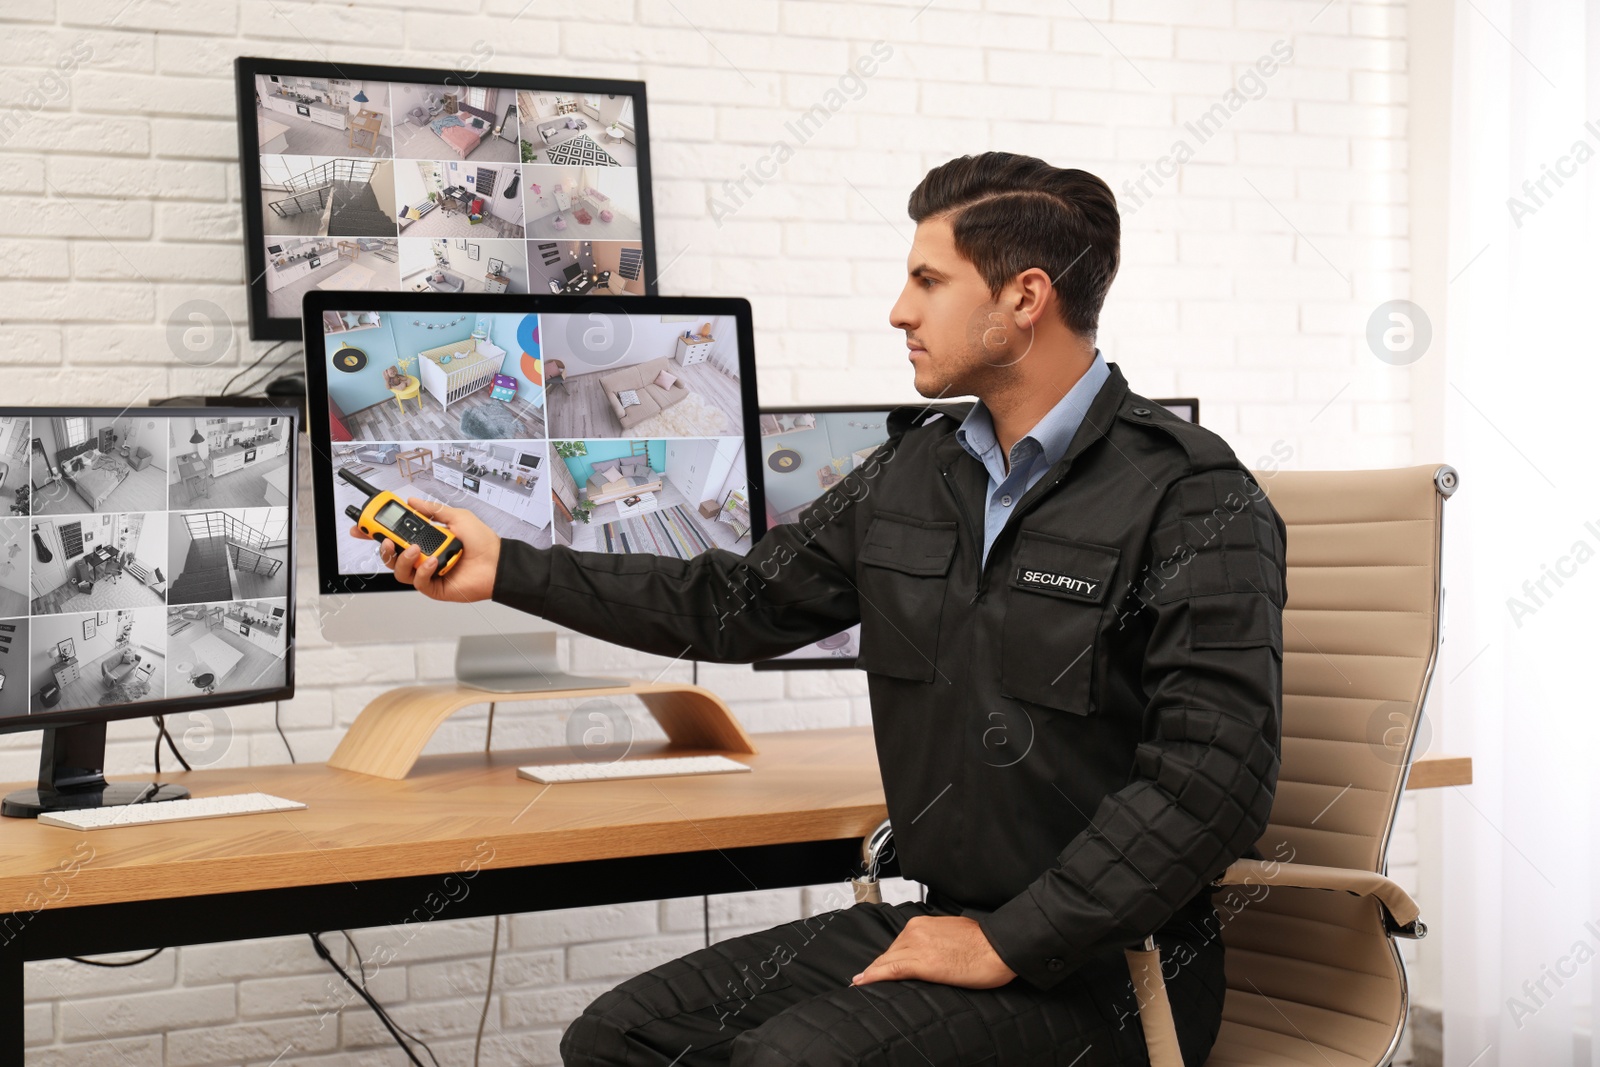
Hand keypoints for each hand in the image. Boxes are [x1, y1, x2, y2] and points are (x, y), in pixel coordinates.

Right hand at [350, 497, 500, 603]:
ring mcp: (426, 572)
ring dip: (402, 559)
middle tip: (384, 539)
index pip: (394, 535)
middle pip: (390, 554)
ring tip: (416, 549)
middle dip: (381, 546)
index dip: (375, 531)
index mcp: (425, 539)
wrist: (498, 562)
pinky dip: (423, 570)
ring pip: (398, 570)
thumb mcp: (456, 517)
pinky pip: (417, 581)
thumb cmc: (482, 542)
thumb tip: (412, 501)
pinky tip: (434, 562)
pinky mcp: (433, 587)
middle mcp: (422, 556)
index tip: (362, 525)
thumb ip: (433, 510)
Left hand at [851, 916, 1016, 988]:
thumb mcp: (952, 935)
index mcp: (923, 924)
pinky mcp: (923, 963)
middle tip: (866, 981)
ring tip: (862, 985)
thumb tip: (930, 954)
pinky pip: (892, 969)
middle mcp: (916, 931)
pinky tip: (863, 982)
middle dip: (879, 968)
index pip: (897, 945)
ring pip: (887, 961)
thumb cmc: (982, 944)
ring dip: (875, 974)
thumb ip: (934, 941)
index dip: (884, 960)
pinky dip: (875, 976)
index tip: (874, 970)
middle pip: (889, 954)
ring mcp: (918, 946)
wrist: (998, 947)